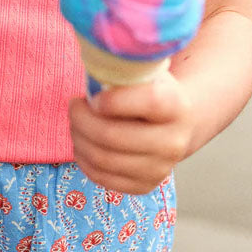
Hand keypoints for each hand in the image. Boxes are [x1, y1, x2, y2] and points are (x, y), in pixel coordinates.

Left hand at [68, 71, 194, 194]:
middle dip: (81, 119)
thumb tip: (93, 64)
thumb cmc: (149, 91)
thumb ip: (124, 70)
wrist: (173, 123)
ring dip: (78, 138)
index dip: (114, 99)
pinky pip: (102, 177)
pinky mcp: (144, 186)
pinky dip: (83, 158)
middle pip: (113, 136)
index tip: (95, 96)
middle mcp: (174, 142)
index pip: (149, 101)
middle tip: (74, 106)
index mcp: (177, 106)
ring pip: (102, 158)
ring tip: (75, 122)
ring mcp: (160, 168)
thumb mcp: (144, 72)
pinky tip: (83, 142)